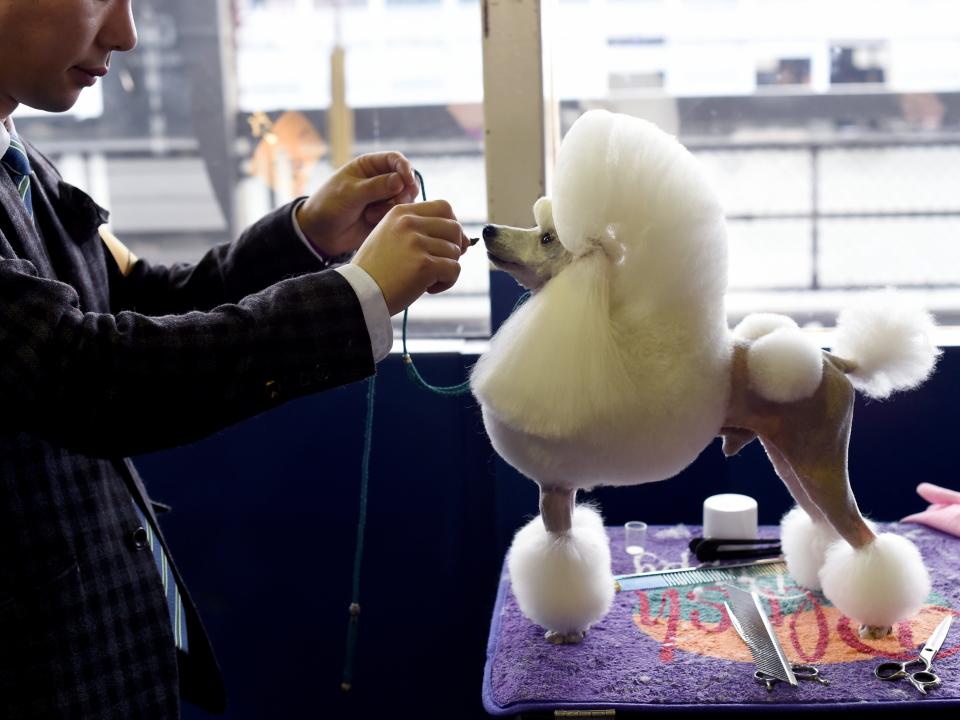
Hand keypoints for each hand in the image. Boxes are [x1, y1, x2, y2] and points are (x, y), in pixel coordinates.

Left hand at [296, 152, 419, 257]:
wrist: (321, 233)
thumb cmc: (329, 206)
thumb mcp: (350, 193)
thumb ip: (376, 187)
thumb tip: (401, 181)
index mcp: (369, 166)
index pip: (395, 159)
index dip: (405, 168)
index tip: (407, 181)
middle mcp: (380, 179)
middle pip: (406, 179)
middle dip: (403, 191)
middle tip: (395, 201)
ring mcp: (384, 198)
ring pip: (405, 198)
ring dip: (393, 206)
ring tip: (372, 214)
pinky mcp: (385, 215)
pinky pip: (399, 214)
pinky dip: (390, 217)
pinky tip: (372, 221)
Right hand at [351, 200, 470, 315]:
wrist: (358, 292)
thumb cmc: (377, 270)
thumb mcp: (392, 237)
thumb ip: (422, 231)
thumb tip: (466, 240)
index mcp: (401, 212)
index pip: (444, 207)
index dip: (451, 226)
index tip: (446, 243)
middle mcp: (409, 223)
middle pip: (454, 228)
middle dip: (454, 248)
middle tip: (439, 265)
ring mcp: (417, 243)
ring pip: (455, 252)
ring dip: (447, 269)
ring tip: (427, 279)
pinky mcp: (424, 264)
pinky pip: (454, 270)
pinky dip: (447, 282)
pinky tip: (429, 288)